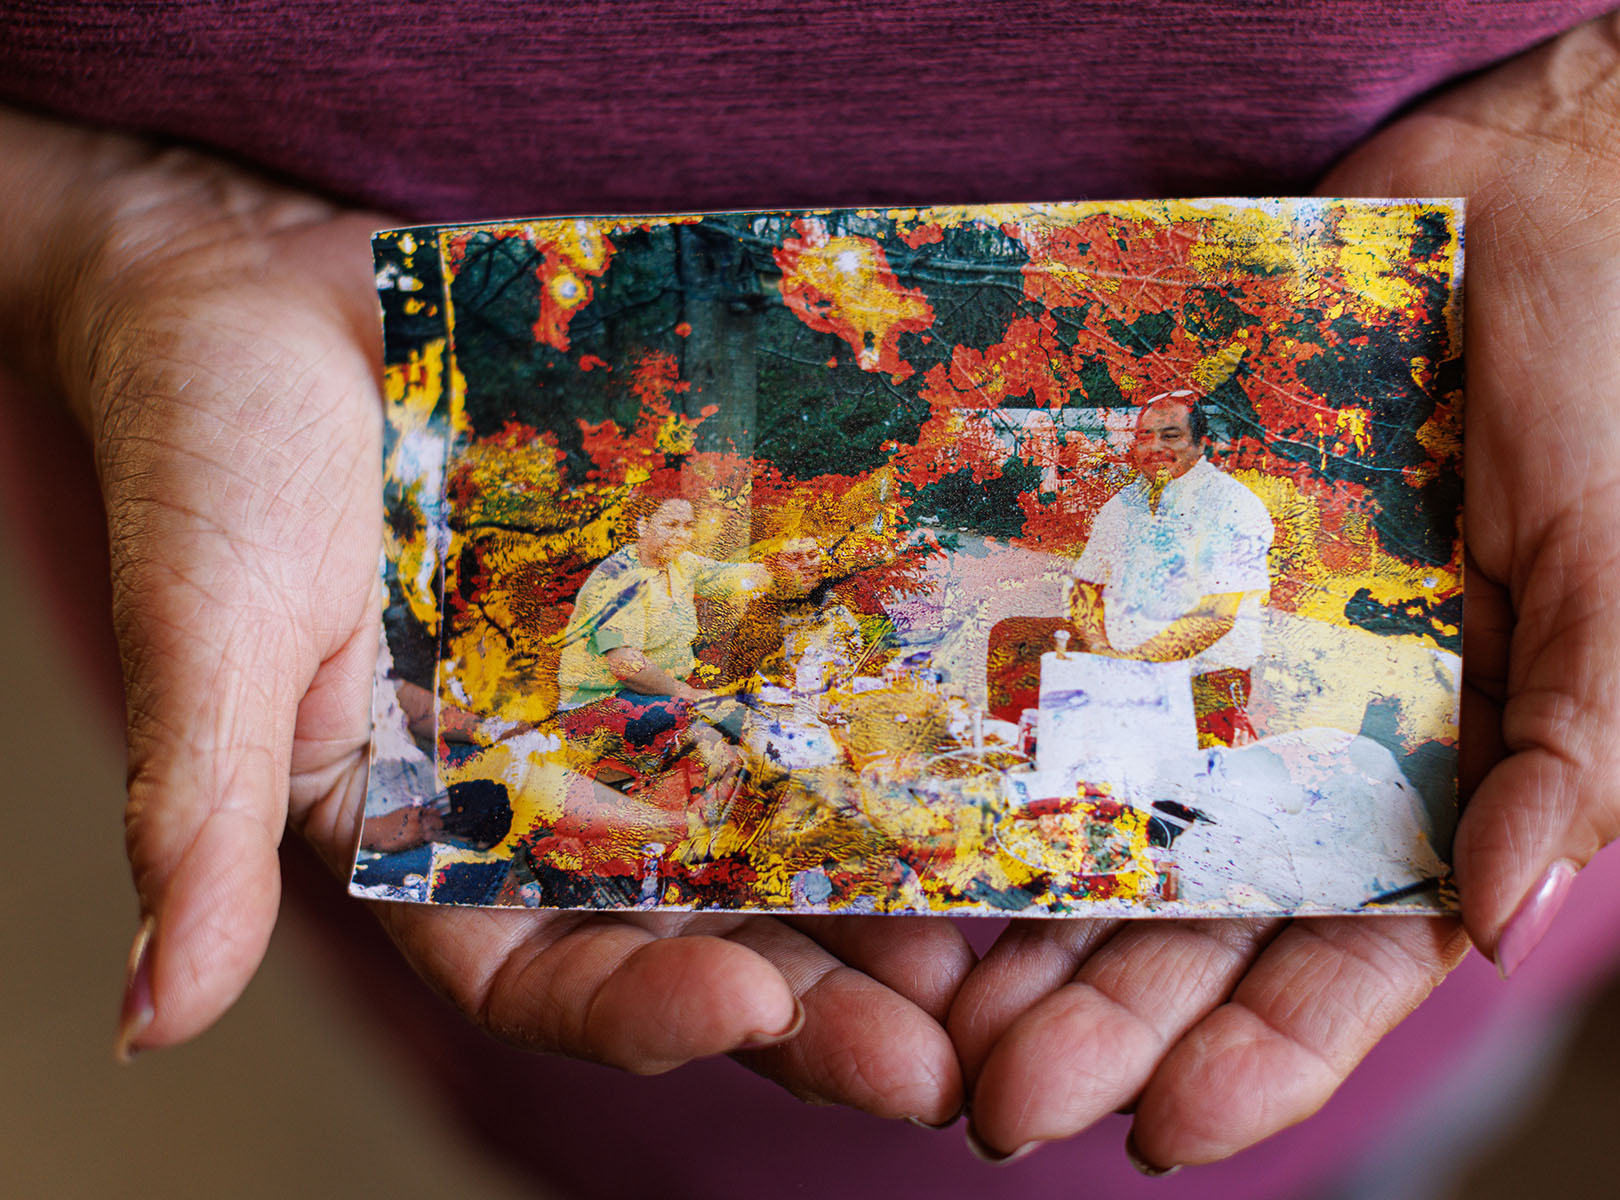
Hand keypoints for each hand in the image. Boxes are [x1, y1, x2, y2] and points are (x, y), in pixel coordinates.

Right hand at [0, 105, 970, 1119]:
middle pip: (695, 930)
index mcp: (429, 835)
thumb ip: (195, 808)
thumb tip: (153, 1012)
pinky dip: (881, 718)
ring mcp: (641, 691)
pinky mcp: (700, 594)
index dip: (643, 1007)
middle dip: (814, 1004)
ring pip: (775, 824)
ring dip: (882, 897)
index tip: (749, 1007)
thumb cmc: (207, 448)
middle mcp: (554, 784)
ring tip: (1000, 946)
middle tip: (934, 1055)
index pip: (541, 969)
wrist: (273, 282)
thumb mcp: (202, 624)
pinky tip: (977, 754)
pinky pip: (799, 668)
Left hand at [948, 0, 1619, 1168]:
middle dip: (1103, 1017)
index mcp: (1449, 777)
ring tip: (930, 1011)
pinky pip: (1067, 671)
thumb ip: (1583, 740)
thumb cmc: (1617, 379)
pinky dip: (1005, 751)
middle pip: (1198, 918)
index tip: (1156, 1135)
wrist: (1528, 191)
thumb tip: (1500, 922)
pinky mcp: (1151, 565)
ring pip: (1111, 823)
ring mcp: (1223, 656)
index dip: (1256, 1058)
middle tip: (995, 1101)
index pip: (1349, 959)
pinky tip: (922, 822)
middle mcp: (1317, 740)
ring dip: (1028, 925)